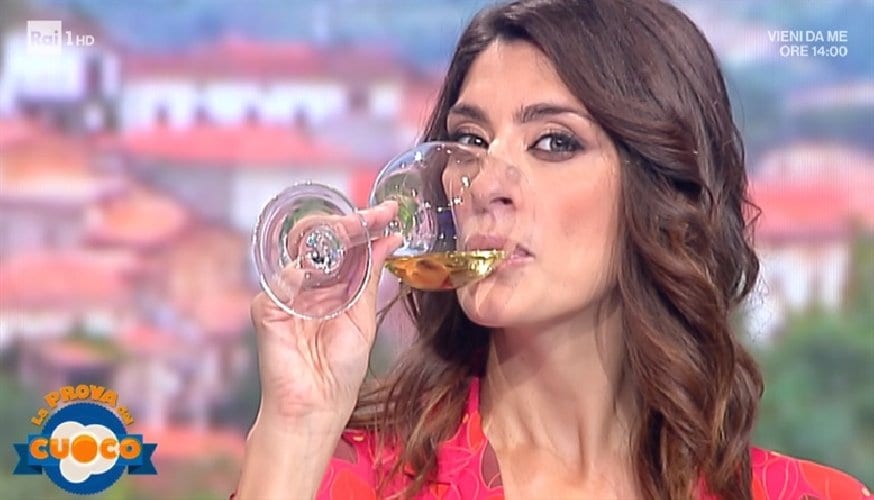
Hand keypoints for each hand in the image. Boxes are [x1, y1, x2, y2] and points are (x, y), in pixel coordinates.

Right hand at [250, 201, 401, 427]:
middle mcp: (307, 283)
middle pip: (321, 238)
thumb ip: (370, 276)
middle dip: (350, 222)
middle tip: (377, 214)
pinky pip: (283, 279)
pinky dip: (303, 270)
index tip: (390, 211)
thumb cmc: (340, 370)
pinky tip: (321, 266)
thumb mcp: (363, 317)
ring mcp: (285, 293)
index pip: (344, 245)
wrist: (319, 408)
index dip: (365, 225)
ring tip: (358, 226)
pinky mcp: (267, 309)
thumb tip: (390, 238)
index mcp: (330, 285)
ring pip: (302, 249)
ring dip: (332, 234)